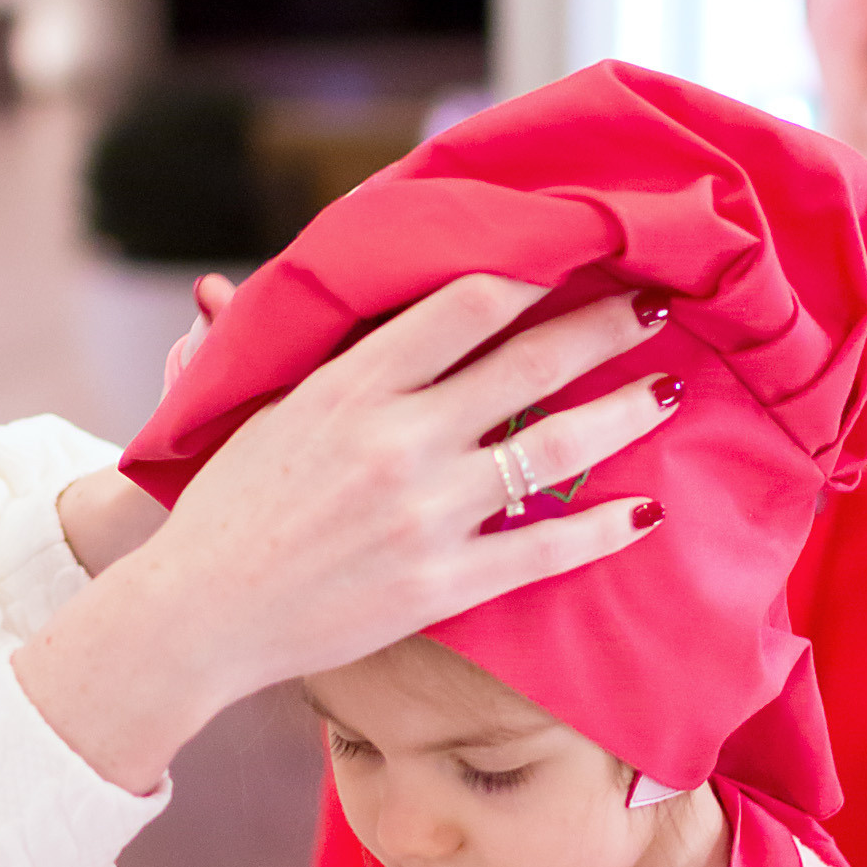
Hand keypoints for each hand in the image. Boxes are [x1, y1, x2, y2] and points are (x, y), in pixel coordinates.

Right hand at [12, 273, 676, 792]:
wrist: (198, 613)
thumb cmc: (225, 505)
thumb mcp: (258, 405)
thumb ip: (308, 349)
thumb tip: (302, 291)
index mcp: (351, 384)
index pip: (467, 304)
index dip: (534, 273)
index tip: (577, 254)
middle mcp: (398, 440)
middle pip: (530, 365)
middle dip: (604, 328)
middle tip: (657, 305)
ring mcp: (426, 514)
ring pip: (553, 450)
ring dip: (622, 414)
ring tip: (667, 390)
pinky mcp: (440, 583)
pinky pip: (542, 549)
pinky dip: (600, 529)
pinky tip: (644, 511)